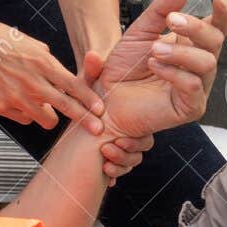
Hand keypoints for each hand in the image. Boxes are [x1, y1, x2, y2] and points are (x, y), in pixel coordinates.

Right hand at [0, 18, 105, 132]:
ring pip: (46, 120)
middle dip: (85, 120)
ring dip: (50, 116)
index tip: (100, 110)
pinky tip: (22, 102)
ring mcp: (16, 97)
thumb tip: (60, 76)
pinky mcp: (2, 106)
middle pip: (67, 108)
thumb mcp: (32, 44)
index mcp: (42, 63)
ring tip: (46, 107)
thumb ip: (49, 63)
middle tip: (96, 129)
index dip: (90, 101)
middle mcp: (32, 82)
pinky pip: (24, 120)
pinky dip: (27, 114)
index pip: (74, 87)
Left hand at [79, 49, 149, 184]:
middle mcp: (135, 126)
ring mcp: (126, 139)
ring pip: (133, 159)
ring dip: (121, 161)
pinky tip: (105, 167)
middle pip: (142, 146)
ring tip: (104, 153)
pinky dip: (115, 169)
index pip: (145, 130)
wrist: (81, 97)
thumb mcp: (91, 78)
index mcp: (138, 109)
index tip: (116, 140)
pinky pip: (123, 166)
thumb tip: (92, 56)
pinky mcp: (117, 151)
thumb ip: (92, 69)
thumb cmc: (92, 85)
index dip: (136, 139)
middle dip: (127, 153)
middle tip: (111, 146)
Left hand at [97, 0, 226, 142]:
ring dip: (181, 52)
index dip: (223, 14)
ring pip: (207, 63)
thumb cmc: (124, 69)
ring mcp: (197, 85)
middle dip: (195, 27)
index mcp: (189, 44)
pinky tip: (156, 66)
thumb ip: (161, 9)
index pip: (217, 28)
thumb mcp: (139, 31)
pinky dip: (174, 73)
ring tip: (154, 50)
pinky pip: (193, 85)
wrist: (106, 98)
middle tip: (172, 20)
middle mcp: (196, 64)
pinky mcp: (190, 106)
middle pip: (215, 40)